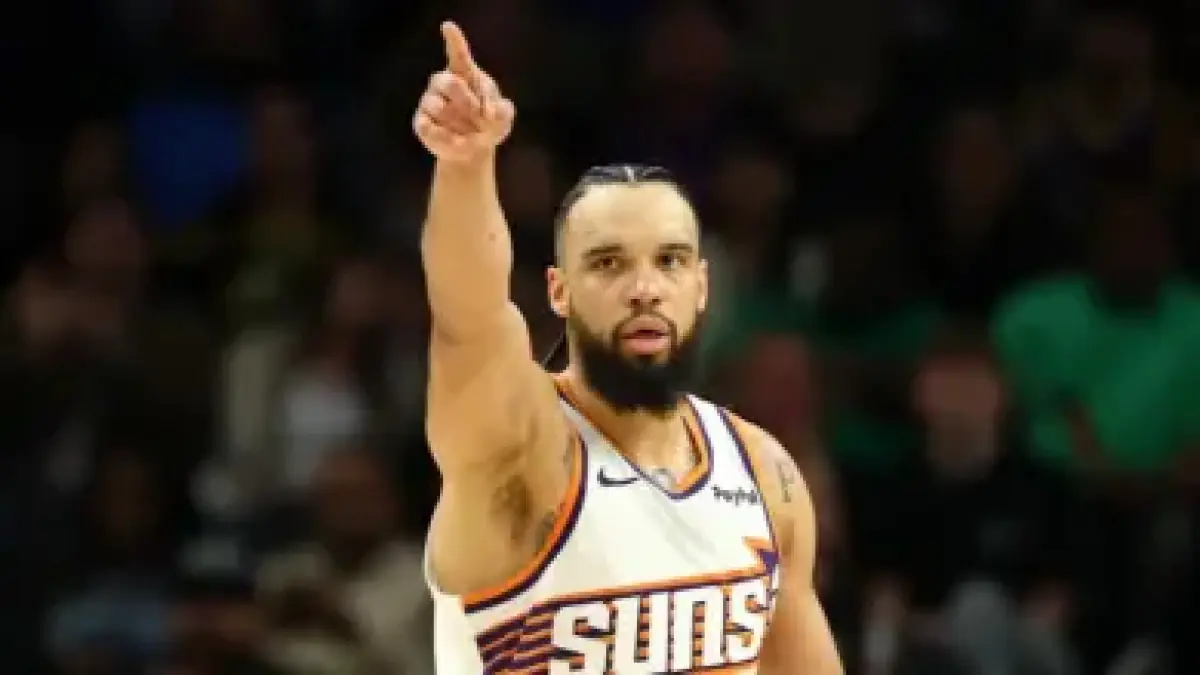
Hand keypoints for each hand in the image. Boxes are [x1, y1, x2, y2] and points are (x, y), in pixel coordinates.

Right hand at [413, 21, 514, 163]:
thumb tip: (490, 112)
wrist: (474, 150)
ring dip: (462, 124)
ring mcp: (429, 101)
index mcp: (465, 74)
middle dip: (469, 102)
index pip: (458, 53)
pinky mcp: (421, 122)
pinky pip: (430, 128)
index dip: (454, 40)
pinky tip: (461, 144)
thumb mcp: (503, 117)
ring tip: (474, 135)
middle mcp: (443, 83)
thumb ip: (503, 110)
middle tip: (483, 118)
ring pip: (440, 108)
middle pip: (449, 82)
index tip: (448, 26)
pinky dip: (449, 139)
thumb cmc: (489, 125)